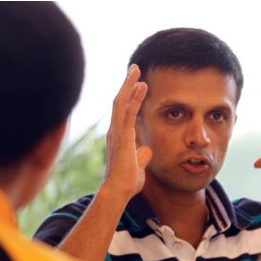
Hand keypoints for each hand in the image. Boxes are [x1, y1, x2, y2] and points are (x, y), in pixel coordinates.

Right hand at [102, 64, 152, 199]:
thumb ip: (141, 155)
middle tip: (134, 69)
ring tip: (136, 69)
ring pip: (121, 102)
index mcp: (118, 137)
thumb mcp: (138, 166)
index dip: (128, 96)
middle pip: (119, 102)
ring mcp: (116, 132)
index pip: (122, 112)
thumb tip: (146, 149)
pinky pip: (129, 112)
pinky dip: (135, 97)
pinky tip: (141, 85)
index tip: (135, 84)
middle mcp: (114, 131)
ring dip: (129, 84)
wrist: (118, 191)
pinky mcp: (122, 135)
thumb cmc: (126, 182)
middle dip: (126, 84)